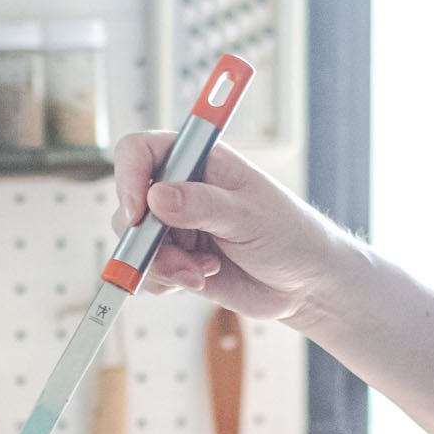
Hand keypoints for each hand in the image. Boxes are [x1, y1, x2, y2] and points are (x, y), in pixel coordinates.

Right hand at [110, 132, 359, 330]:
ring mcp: (176, 226)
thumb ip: (202, 205)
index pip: (142, 150)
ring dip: (161, 266)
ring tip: (201, 274)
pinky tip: (202, 280)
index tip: (137, 211)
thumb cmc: (288, 234)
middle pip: (129, 203)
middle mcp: (181, 189)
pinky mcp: (177, 259)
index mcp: (199, 161)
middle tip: (177, 259)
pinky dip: (165, 281)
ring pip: (134, 243)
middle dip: (146, 238)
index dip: (129, 175)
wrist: (304, 283)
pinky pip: (147, 271)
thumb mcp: (248, 215)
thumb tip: (156, 197)